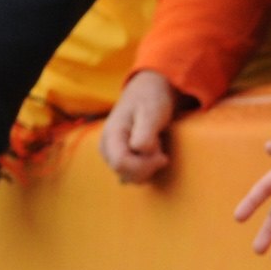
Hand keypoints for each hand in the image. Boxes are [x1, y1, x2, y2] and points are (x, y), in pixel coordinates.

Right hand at [99, 71, 183, 185]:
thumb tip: (140, 150)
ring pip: (130, 177)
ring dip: (149, 168)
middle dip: (148, 167)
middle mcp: (107, 148)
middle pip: (126, 174)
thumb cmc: (150, 100)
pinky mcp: (121, 159)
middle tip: (161, 150)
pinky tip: (153, 154)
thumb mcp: (151, 112)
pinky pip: (134, 174)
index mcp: (111, 135)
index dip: (145, 165)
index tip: (163, 156)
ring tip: (157, 148)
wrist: (148, 93)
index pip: (121, 164)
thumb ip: (145, 133)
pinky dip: (147, 168)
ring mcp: (112, 155)